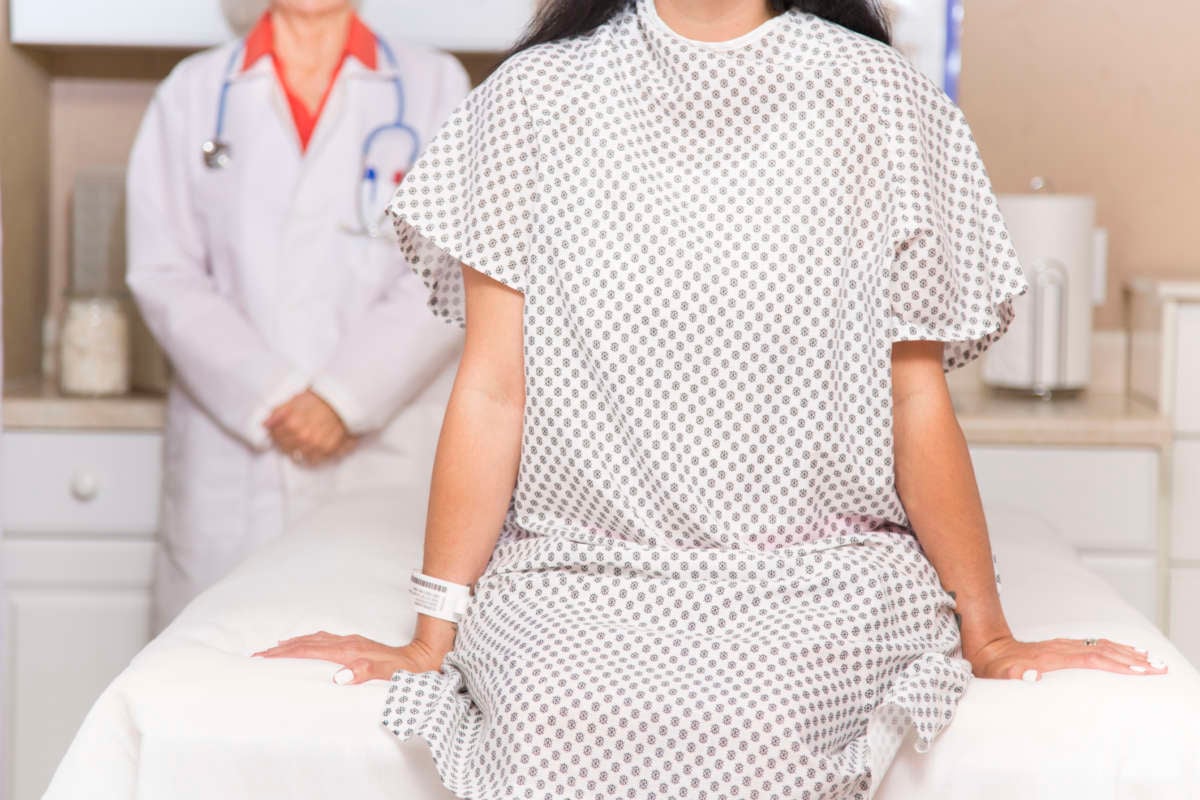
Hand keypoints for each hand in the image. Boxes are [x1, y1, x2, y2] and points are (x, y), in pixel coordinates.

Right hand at [252, 631, 449, 684]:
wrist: (422, 658)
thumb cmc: (404, 670)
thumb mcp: (386, 674)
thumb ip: (364, 672)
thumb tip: (339, 676)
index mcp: (348, 650)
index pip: (309, 651)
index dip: (284, 654)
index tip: (263, 657)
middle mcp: (346, 642)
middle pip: (306, 642)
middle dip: (281, 648)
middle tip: (258, 654)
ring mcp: (351, 642)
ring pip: (314, 639)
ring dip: (293, 643)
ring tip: (274, 649)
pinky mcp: (355, 644)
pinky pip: (324, 640)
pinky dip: (308, 641)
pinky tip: (306, 644)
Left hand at [264, 390, 353, 465]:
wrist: (343, 402)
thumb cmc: (319, 399)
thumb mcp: (296, 399)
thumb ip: (279, 412)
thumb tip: (265, 424)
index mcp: (292, 423)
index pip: (274, 435)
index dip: (274, 432)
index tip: (278, 429)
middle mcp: (303, 437)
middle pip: (284, 447)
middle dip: (283, 441)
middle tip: (290, 435)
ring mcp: (315, 445)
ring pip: (297, 455)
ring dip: (296, 449)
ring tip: (301, 441)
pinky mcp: (327, 450)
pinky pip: (312, 460)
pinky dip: (309, 456)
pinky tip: (310, 447)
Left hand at [968, 635, 1168, 680]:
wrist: (986, 647)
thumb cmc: (993, 666)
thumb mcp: (998, 673)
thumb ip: (1013, 673)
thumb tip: (1031, 674)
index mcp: (1050, 657)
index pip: (1091, 659)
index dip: (1115, 664)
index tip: (1138, 670)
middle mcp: (1059, 648)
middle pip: (1103, 651)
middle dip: (1132, 659)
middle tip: (1158, 667)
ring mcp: (1061, 645)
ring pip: (1101, 646)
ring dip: (1127, 652)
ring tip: (1151, 659)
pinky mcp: (1062, 646)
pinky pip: (1094, 645)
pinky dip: (1114, 648)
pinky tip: (1126, 651)